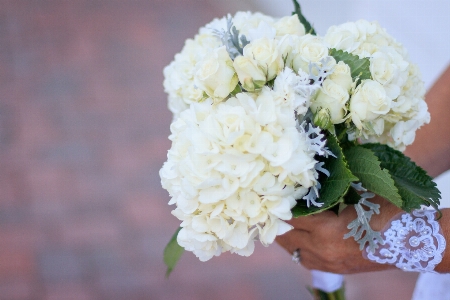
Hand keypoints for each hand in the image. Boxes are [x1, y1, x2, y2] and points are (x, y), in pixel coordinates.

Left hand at [276, 196, 401, 273]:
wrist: (410, 244)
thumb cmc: (386, 214)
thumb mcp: (359, 194)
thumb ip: (334, 186)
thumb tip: (315, 168)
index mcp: (326, 230)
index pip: (289, 217)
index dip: (278, 203)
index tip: (270, 191)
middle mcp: (321, 250)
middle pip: (285, 235)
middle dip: (276, 219)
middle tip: (271, 203)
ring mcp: (326, 263)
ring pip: (292, 249)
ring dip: (285, 234)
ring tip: (279, 218)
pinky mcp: (332, 269)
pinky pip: (304, 259)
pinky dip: (296, 246)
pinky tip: (297, 235)